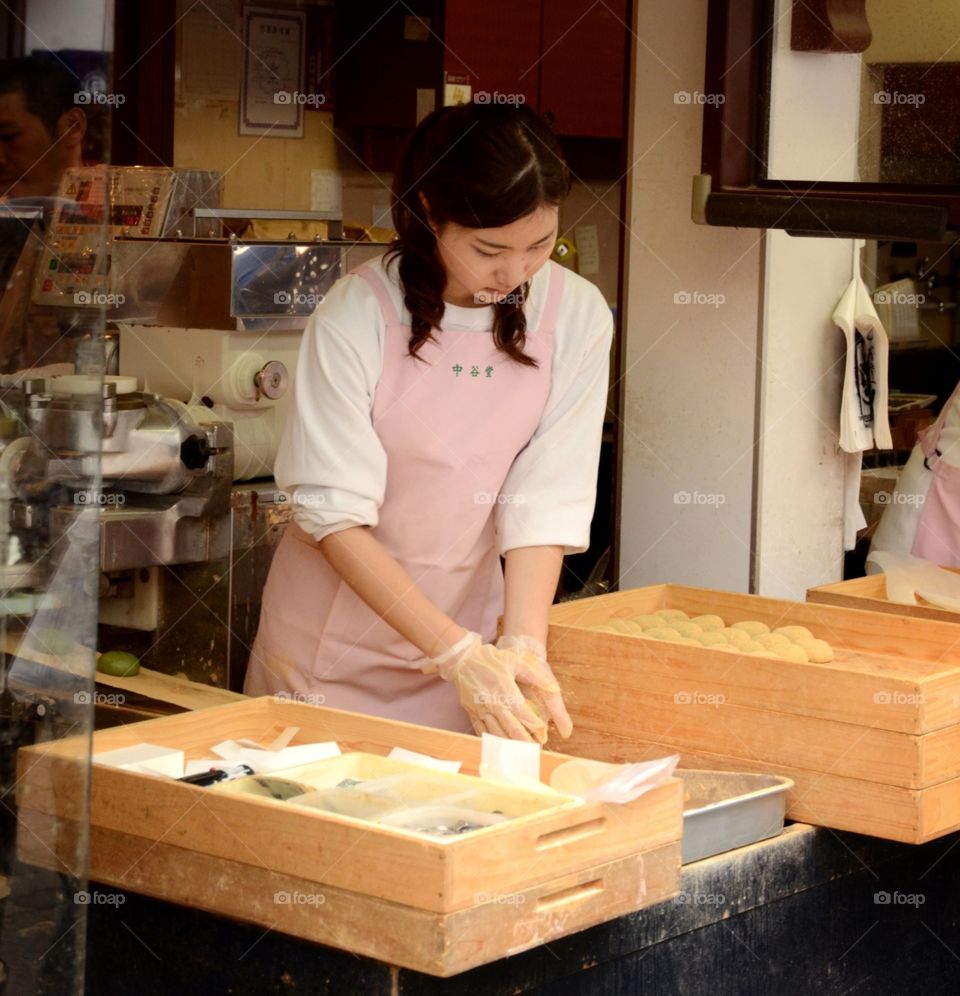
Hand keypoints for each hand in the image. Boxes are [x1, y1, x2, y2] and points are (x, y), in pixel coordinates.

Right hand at [422, 631, 551, 740]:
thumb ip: (535, 676)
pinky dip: (494, 741)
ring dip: (510, 745)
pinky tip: (502, 747)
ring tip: (522, 752)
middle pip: (511, 728)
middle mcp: (492, 703)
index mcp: (505, 689)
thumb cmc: (492, 660)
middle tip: (535, 750)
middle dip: (525, 742)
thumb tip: (554, 687)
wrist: (462, 659)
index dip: (535, 727)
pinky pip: (483, 732)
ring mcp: (480, 710)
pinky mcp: (472, 713)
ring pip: (497, 734)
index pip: (523, 714)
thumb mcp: (516, 661)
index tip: (543, 734)